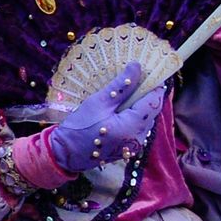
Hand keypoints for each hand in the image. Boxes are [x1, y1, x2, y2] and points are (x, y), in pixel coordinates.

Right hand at [50, 61, 165, 175]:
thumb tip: (137, 66)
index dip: (155, 84)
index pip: (154, 101)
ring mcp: (134, 145)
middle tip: (137, 77)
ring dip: (140, 104)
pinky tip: (122, 107)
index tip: (150, 71)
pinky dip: (134, 115)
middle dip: (147, 93)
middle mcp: (138, 138)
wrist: (66, 153)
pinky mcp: (128, 148)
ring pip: (146, 119)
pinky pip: (138, 127)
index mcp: (133, 126)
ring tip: (128, 91)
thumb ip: (121, 85)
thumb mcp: (99, 102)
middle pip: (152, 110)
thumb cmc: (79, 128)